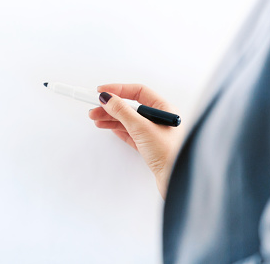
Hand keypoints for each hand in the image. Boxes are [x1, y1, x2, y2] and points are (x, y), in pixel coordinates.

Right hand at [89, 84, 184, 198]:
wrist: (175, 180)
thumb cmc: (168, 153)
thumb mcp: (141, 127)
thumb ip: (122, 111)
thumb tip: (108, 98)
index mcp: (164, 108)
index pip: (138, 92)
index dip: (119, 90)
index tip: (102, 91)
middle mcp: (159, 119)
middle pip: (130, 107)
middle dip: (111, 107)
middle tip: (94, 109)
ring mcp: (153, 133)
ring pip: (128, 120)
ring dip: (111, 119)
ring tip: (96, 119)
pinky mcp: (148, 146)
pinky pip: (130, 133)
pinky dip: (118, 129)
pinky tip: (109, 127)